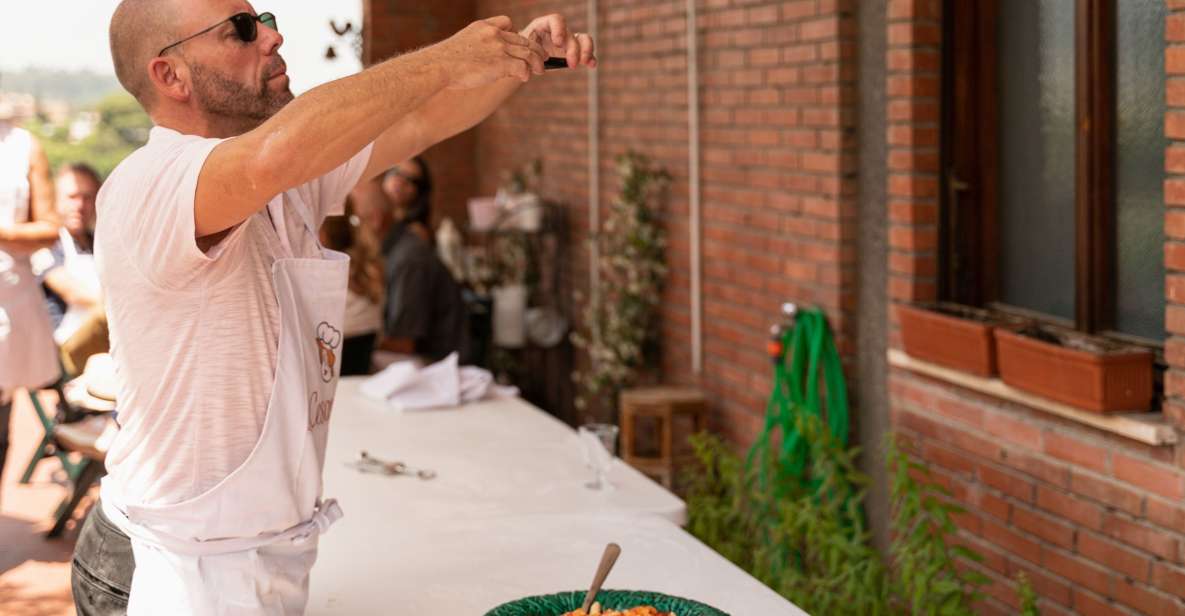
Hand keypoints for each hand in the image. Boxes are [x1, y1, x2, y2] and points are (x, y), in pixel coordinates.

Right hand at [434, 16, 548, 89]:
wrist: (439, 66)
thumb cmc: (444, 62)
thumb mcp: (461, 46)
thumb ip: (477, 48)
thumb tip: (484, 62)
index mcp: (483, 27)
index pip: (507, 22)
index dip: (515, 34)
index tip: (518, 45)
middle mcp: (494, 34)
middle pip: (522, 38)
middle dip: (533, 49)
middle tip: (541, 58)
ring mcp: (499, 47)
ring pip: (528, 52)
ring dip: (536, 62)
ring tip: (540, 70)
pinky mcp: (502, 62)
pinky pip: (523, 67)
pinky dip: (526, 73)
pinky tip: (523, 78)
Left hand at [520, 14, 596, 68]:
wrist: (523, 58)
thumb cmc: (520, 52)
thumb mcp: (520, 48)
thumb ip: (527, 52)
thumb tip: (533, 63)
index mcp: (544, 25)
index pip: (556, 20)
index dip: (559, 30)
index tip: (558, 43)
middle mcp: (558, 31)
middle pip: (570, 34)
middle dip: (573, 49)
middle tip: (571, 64)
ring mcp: (567, 41)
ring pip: (583, 39)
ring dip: (586, 50)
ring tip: (585, 62)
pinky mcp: (573, 53)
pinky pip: (585, 52)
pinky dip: (590, 57)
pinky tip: (592, 65)